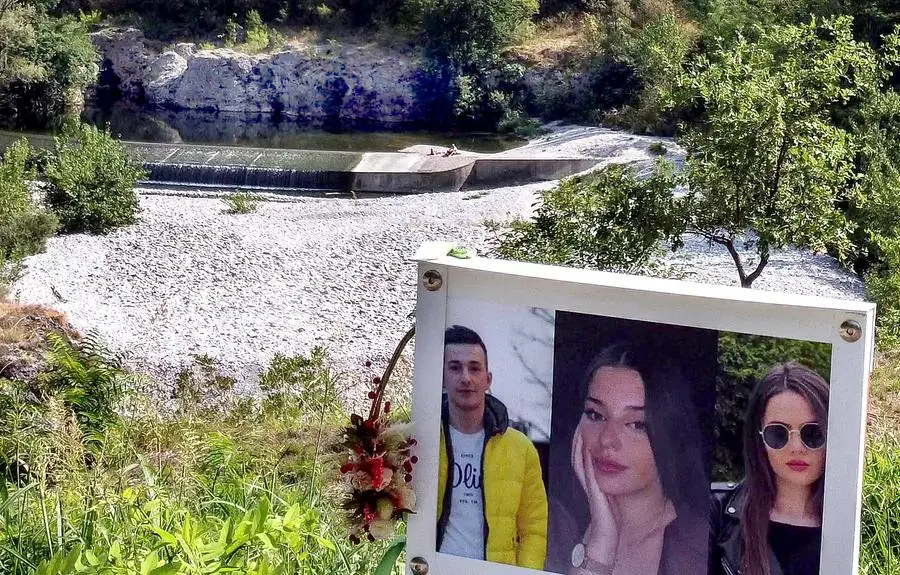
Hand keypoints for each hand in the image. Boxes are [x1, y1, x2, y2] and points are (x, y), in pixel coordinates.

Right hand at [571, 421, 618, 565]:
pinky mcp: (594, 492)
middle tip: (580, 421)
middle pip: (578, 454)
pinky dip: (586, 460)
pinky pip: (588, 472)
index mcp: (591, 480)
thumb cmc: (610, 517)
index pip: (583, 455)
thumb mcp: (609, 493)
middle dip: (578, 438)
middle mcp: (588, 481)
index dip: (581, 441)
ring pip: (580, 461)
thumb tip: (611, 465)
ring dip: (580, 445)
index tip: (583, 425)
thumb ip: (607, 480)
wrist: (606, 535)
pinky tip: (587, 449)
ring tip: (581, 429)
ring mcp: (590, 486)